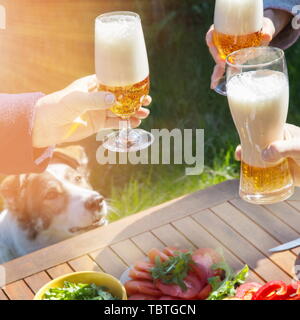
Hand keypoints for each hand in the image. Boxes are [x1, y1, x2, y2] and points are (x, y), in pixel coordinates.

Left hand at [32, 75, 150, 147]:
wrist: (47, 126)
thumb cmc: (58, 106)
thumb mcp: (76, 100)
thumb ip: (95, 100)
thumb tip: (115, 99)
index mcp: (93, 84)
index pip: (114, 81)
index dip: (128, 83)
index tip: (141, 85)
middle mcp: (98, 96)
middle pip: (121, 96)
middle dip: (134, 99)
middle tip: (146, 101)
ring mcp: (99, 110)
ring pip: (120, 110)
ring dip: (132, 112)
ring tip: (144, 114)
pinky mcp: (98, 123)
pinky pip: (115, 123)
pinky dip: (125, 123)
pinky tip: (135, 123)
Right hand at [206, 17, 274, 88]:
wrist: (264, 33)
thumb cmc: (262, 26)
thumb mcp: (266, 25)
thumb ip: (268, 29)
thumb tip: (266, 36)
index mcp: (226, 29)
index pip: (212, 33)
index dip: (210, 39)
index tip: (212, 44)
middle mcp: (223, 41)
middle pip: (213, 49)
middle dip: (215, 57)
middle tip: (221, 63)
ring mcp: (226, 53)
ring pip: (217, 60)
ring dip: (216, 69)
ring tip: (215, 80)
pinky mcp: (231, 61)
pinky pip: (223, 68)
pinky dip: (219, 76)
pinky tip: (214, 85)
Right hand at [235, 124, 299, 185]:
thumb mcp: (299, 148)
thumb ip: (283, 149)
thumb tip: (264, 154)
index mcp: (281, 132)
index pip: (262, 129)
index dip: (250, 133)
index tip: (243, 139)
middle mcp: (277, 143)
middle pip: (256, 144)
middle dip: (246, 149)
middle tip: (239, 155)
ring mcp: (277, 158)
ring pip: (258, 158)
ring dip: (248, 162)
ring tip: (242, 165)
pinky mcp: (279, 171)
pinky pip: (263, 172)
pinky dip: (255, 174)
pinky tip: (249, 177)